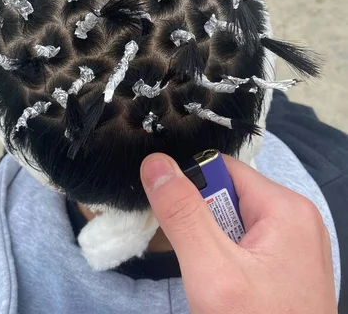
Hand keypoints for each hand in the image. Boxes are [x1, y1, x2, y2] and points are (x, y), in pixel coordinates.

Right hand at [140, 153, 336, 313]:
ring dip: (214, 245)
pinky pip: (249, 244)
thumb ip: (182, 214)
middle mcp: (297, 217)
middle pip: (230, 195)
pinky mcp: (291, 265)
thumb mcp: (212, 271)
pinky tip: (228, 289)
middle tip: (198, 261)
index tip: (172, 217)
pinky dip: (229, 259)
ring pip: (236, 221)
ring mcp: (297, 243)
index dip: (191, 186)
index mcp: (286, 207)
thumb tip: (156, 163)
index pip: (222, 169)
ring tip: (214, 280)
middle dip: (203, 223)